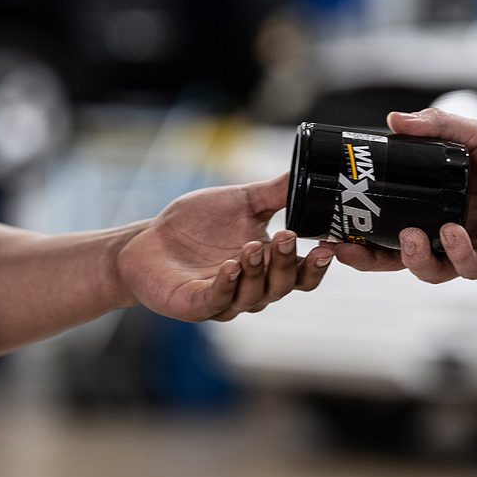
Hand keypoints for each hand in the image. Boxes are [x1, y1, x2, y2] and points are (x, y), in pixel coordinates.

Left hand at [115, 174, 332, 320]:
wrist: (148, 242)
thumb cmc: (198, 224)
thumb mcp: (242, 202)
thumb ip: (276, 192)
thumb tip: (309, 171)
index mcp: (270, 266)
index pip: (304, 274)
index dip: (318, 265)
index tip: (328, 246)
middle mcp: (253, 288)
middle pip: (283, 286)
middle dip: (286, 262)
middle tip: (285, 235)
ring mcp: (225, 299)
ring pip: (253, 295)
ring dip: (256, 271)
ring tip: (251, 247)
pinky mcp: (195, 305)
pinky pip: (216, 299)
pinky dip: (226, 284)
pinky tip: (230, 265)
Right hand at [333, 108, 476, 282]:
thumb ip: (437, 126)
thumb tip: (395, 120)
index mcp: (434, 205)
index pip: (386, 223)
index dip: (357, 230)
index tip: (331, 227)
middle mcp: (446, 231)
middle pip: (395, 256)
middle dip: (366, 258)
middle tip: (345, 247)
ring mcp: (470, 249)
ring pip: (428, 269)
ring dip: (413, 257)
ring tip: (413, 236)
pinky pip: (468, 267)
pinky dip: (457, 252)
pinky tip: (454, 233)